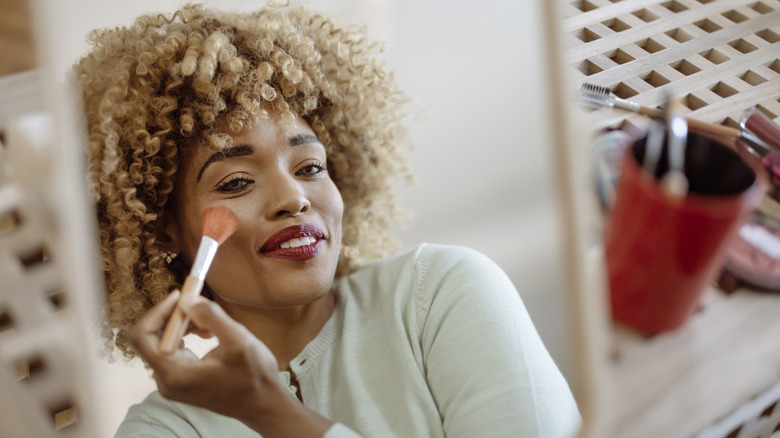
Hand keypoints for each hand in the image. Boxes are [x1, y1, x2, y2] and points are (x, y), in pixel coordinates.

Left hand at [128, 291, 330, 435]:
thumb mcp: (238, 341)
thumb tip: (186, 299)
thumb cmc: (254, 377)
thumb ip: (211, 317)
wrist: (262, 404)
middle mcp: (166, 380)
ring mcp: (173, 382)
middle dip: (174, 316)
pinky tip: (209, 332)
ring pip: (163, 342)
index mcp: (174, 373)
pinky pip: (174, 351)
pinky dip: (187, 336)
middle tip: (198, 303)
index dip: (158, 311)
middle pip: (151, 338)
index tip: (180, 295)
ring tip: (209, 322)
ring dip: (182, 325)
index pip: (143, 336)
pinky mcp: (181, 380)